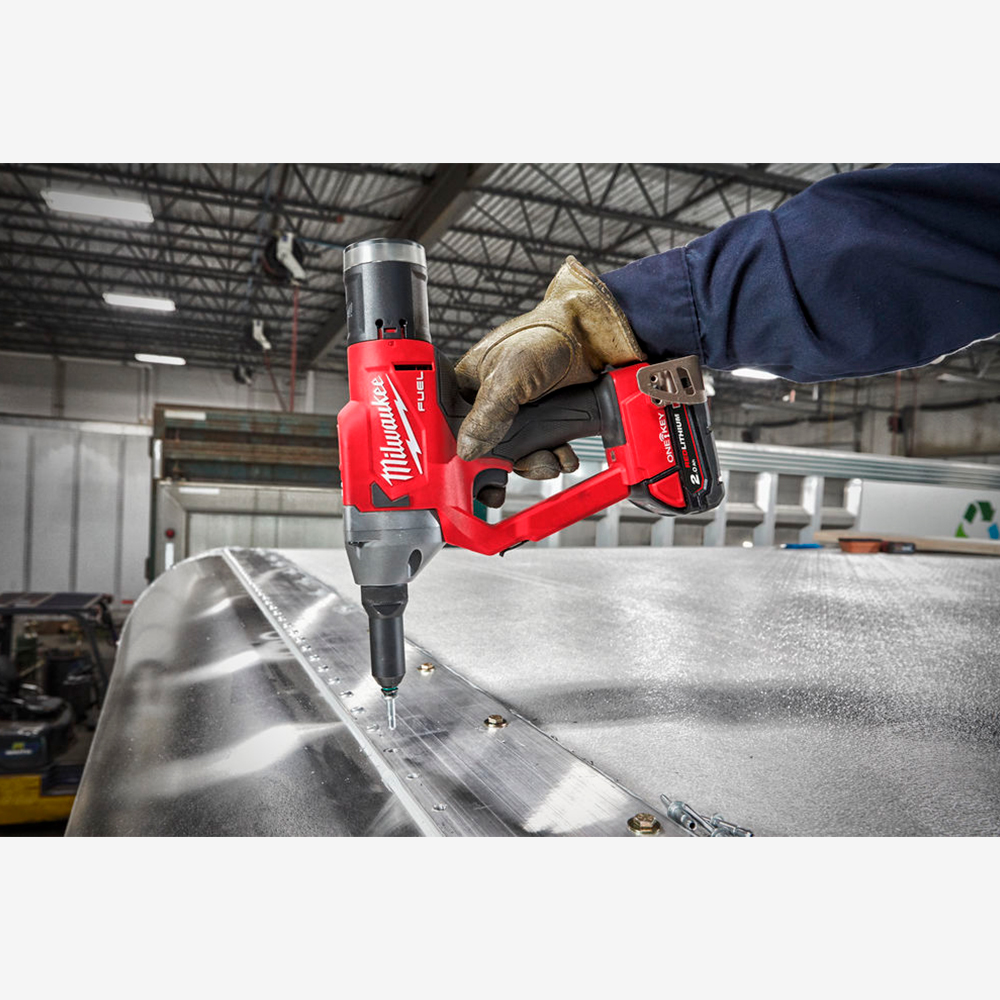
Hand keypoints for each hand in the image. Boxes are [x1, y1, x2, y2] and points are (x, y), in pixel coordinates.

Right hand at [455, 256, 643, 503]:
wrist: (594, 337)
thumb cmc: (545, 335)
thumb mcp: (510, 374)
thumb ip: (489, 413)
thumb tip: (467, 448)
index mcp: (468, 386)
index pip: (452, 429)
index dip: (461, 456)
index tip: (472, 475)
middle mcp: (489, 403)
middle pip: (486, 451)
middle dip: (505, 467)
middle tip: (516, 475)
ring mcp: (517, 415)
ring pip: (516, 456)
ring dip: (535, 465)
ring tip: (550, 460)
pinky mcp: (543, 422)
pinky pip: (542, 451)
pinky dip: (554, 459)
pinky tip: (564, 455)